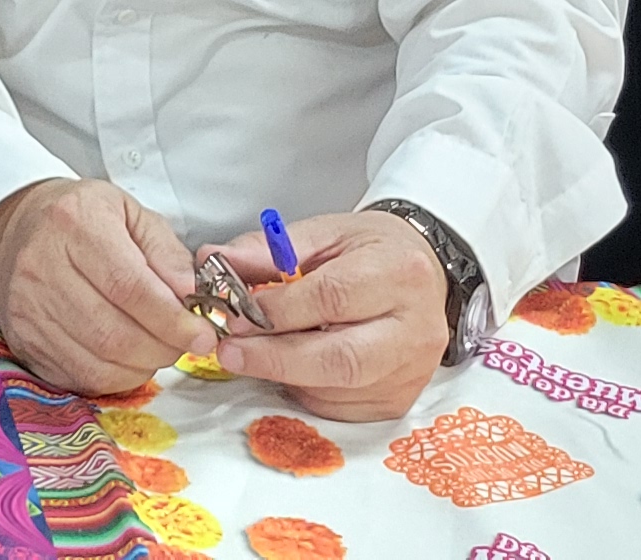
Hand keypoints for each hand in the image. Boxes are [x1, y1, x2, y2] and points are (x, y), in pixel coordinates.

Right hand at [0, 177, 204, 396]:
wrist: (19, 228)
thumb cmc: (80, 219)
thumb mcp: (130, 213)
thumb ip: (166, 252)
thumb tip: (191, 294)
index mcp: (73, 223)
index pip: (129, 286)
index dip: (171, 319)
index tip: (201, 333)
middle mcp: (42, 266)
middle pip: (114, 332)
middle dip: (163, 347)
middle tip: (184, 342)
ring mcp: (28, 308)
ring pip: (99, 361)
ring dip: (143, 364)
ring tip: (157, 345)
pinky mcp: (24, 340)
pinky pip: (80, 377)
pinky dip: (116, 376)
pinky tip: (128, 356)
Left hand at [204, 207, 452, 421]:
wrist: (426, 274)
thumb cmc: (373, 251)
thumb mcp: (325, 232)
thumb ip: (268, 250)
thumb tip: (214, 262)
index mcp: (398, 273)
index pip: (333, 298)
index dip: (278, 312)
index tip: (235, 315)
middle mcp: (414, 328)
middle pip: (341, 358)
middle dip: (275, 358)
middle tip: (231, 351)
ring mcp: (412, 370)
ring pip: (339, 389)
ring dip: (287, 376)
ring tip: (256, 355)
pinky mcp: (400, 399)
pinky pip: (344, 408)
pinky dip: (308, 393)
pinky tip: (291, 371)